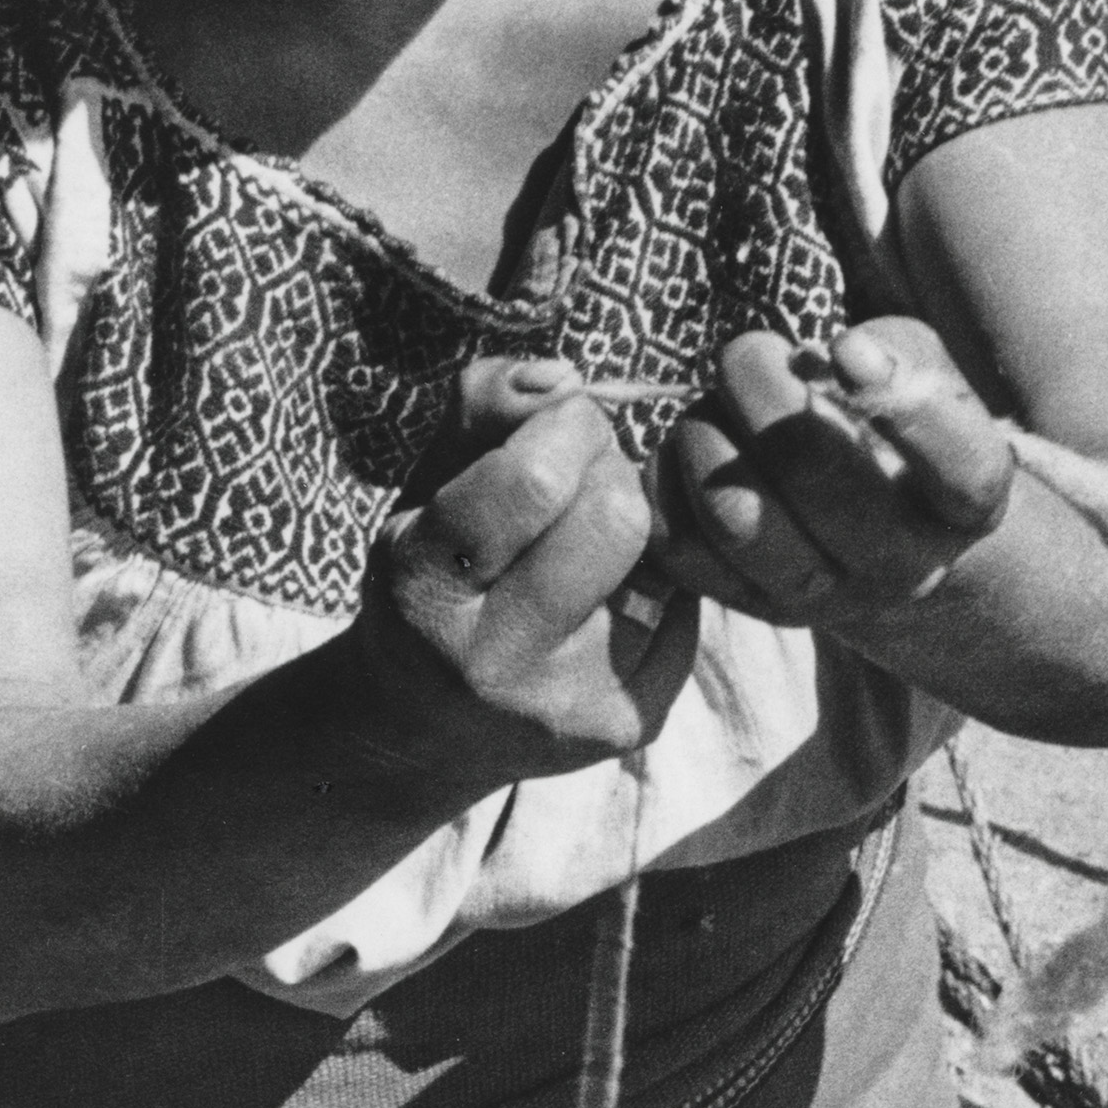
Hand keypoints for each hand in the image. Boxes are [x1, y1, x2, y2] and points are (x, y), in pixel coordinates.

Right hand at [354, 355, 698, 779]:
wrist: (423, 729)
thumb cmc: (433, 575)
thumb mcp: (423, 485)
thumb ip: (482, 406)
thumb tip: (566, 378)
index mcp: (425, 590)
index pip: (534, 479)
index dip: (565, 425)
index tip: (554, 427)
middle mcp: (490, 663)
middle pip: (617, 516)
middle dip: (610, 471)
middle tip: (577, 483)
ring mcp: (564, 705)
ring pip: (661, 562)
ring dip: (636, 531)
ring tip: (586, 547)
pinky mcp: (626, 727)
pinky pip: (685, 612)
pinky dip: (656, 591)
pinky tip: (606, 605)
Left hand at [651, 319, 1015, 626]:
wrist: (873, 544)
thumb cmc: (893, 436)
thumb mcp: (924, 383)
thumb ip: (898, 353)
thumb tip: (834, 358)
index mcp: (964, 504)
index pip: (959, 468)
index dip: (908, 405)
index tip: (846, 348)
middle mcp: (899, 565)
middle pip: (812, 471)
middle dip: (758, 384)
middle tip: (749, 352)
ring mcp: (819, 597)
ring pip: (732, 514)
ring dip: (704, 433)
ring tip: (715, 407)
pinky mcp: (745, 606)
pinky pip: (678, 543)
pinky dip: (666, 477)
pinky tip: (690, 449)